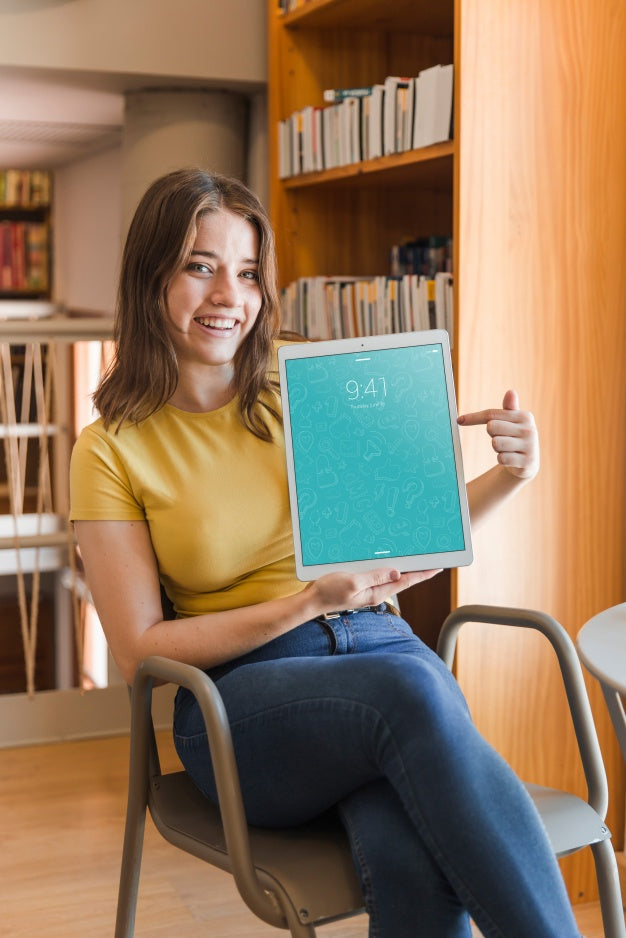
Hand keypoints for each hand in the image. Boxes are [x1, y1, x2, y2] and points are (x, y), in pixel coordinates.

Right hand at [309, 567, 440, 612]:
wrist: (313, 601)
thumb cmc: (329, 591)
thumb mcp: (352, 582)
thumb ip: (375, 577)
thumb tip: (396, 573)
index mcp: (377, 592)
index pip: (405, 582)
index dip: (422, 574)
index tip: (437, 568)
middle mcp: (376, 592)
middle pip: (403, 581)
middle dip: (418, 571)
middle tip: (433, 561)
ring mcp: (369, 590)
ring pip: (393, 578)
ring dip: (406, 570)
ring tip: (418, 561)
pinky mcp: (362, 585)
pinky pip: (381, 576)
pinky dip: (390, 569)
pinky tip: (391, 564)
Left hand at [458, 389, 539, 480]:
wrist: (528, 462)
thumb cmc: (514, 437)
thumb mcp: (512, 422)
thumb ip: (509, 408)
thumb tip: (511, 391)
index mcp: (524, 416)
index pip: (492, 414)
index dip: (473, 417)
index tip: (459, 420)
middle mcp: (529, 429)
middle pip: (492, 427)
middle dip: (492, 434)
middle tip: (502, 438)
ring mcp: (530, 446)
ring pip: (496, 443)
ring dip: (497, 448)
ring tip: (507, 449)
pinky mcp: (527, 462)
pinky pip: (501, 458)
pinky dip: (502, 459)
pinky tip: (511, 459)